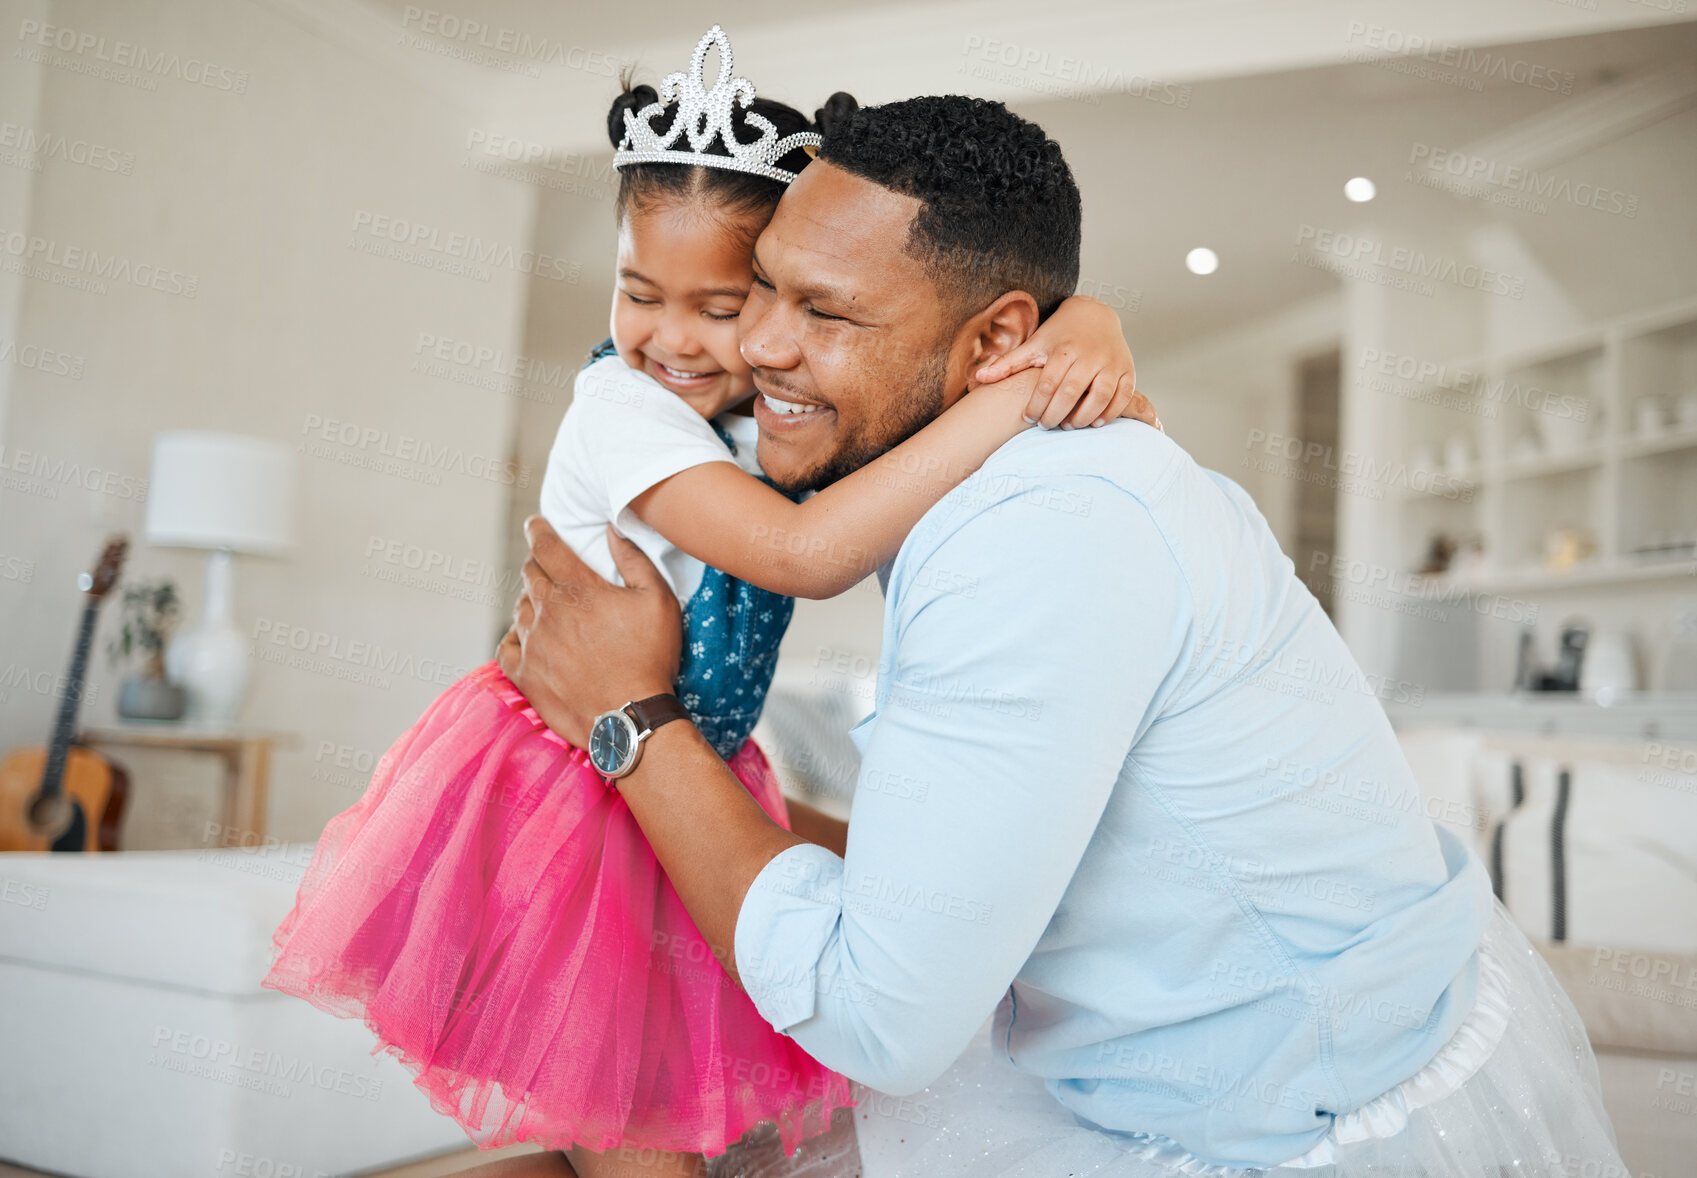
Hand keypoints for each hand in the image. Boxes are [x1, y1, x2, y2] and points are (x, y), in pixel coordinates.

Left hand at [497, 517, 681, 747]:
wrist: (630, 718)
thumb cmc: (650, 657)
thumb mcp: (658, 600)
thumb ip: (634, 559)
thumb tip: (612, 528)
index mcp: (579, 589)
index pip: (546, 546)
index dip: (538, 530)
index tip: (535, 523)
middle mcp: (549, 612)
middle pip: (530, 574)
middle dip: (539, 565)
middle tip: (551, 568)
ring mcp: (533, 644)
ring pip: (520, 608)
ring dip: (531, 601)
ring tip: (548, 607)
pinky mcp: (525, 675)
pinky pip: (507, 646)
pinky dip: (515, 636)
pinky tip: (527, 638)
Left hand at [974, 294, 1157, 430]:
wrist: (1095, 315)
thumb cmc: (1059, 336)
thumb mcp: (1034, 345)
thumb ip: (1008, 364)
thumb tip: (978, 379)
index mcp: (1063, 349)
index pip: (1047, 384)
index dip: (1036, 406)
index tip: (1028, 419)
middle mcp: (1089, 355)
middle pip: (1071, 393)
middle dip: (1056, 415)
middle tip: (1046, 426)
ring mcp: (1111, 362)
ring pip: (1100, 396)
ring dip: (1083, 417)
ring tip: (1069, 426)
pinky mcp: (1128, 370)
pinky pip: (1122, 397)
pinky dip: (1110, 413)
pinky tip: (1095, 423)